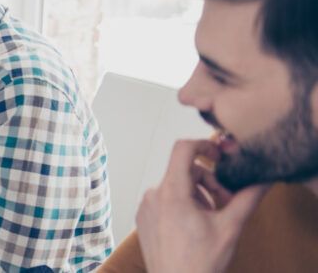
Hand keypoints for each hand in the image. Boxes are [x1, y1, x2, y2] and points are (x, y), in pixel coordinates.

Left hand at [136, 140, 268, 272]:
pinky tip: (194, 226)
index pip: (183, 149)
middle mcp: (153, 195)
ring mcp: (146, 207)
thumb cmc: (199, 262)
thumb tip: (262, 179)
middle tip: (225, 202)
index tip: (220, 156)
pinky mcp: (144, 218)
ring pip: (175, 186)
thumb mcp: (230, 227)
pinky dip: (182, 205)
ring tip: (210, 218)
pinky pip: (164, 200)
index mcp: (171, 192)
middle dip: (209, 182)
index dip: (205, 144)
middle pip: (184, 171)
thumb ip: (247, 198)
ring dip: (197, 195)